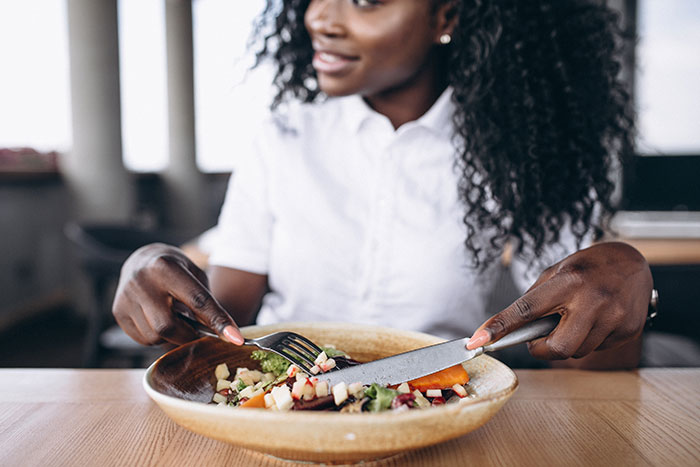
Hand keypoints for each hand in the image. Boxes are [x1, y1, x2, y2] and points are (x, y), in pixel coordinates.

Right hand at [112, 243, 243, 345]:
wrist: (141, 260)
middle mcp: (142, 281)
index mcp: (166, 268)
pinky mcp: (118, 312)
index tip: (236, 339)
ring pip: (155, 336)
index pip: (198, 301)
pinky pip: (143, 339)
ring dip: (172, 336)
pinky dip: (157, 336)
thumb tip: (224, 334)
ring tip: (174, 317)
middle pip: (169, 325)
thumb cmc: (176, 269)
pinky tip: (158, 319)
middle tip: (198, 334)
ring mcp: (126, 298)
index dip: (218, 322)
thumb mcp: (195, 276)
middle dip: (188, 336)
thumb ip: (206, 302)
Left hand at [467, 242, 652, 360]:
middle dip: (542, 349)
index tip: (478, 340)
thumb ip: (536, 298)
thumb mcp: (557, 271)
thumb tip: (511, 327)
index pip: (526, 310)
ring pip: (577, 352)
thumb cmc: (588, 266)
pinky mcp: (627, 331)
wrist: (634, 262)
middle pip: (557, 347)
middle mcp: (592, 301)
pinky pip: (596, 349)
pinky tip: (594, 320)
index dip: (500, 327)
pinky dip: (587, 340)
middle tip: (538, 338)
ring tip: (573, 319)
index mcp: (568, 282)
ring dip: (566, 343)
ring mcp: (614, 318)